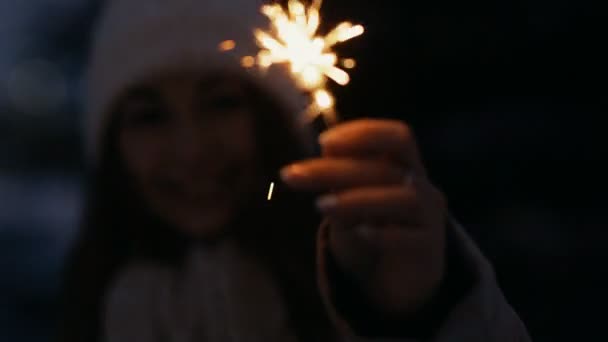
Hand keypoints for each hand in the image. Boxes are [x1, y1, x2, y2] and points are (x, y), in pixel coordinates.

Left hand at [281, 118, 447, 315]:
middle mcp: (423, 187)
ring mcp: (430, 219)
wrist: (397, 280)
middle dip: (335, 170)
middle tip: (293, 175)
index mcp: (406, 167)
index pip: (397, 136)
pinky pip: (411, 238)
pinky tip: (359, 232)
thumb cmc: (370, 229)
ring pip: (402, 199)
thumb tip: (328, 147)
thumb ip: (342, 177)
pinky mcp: (429, 252)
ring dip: (357, 199)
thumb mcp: (350, 200)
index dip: (364, 133)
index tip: (323, 141)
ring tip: (320, 205)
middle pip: (385, 169)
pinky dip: (384, 234)